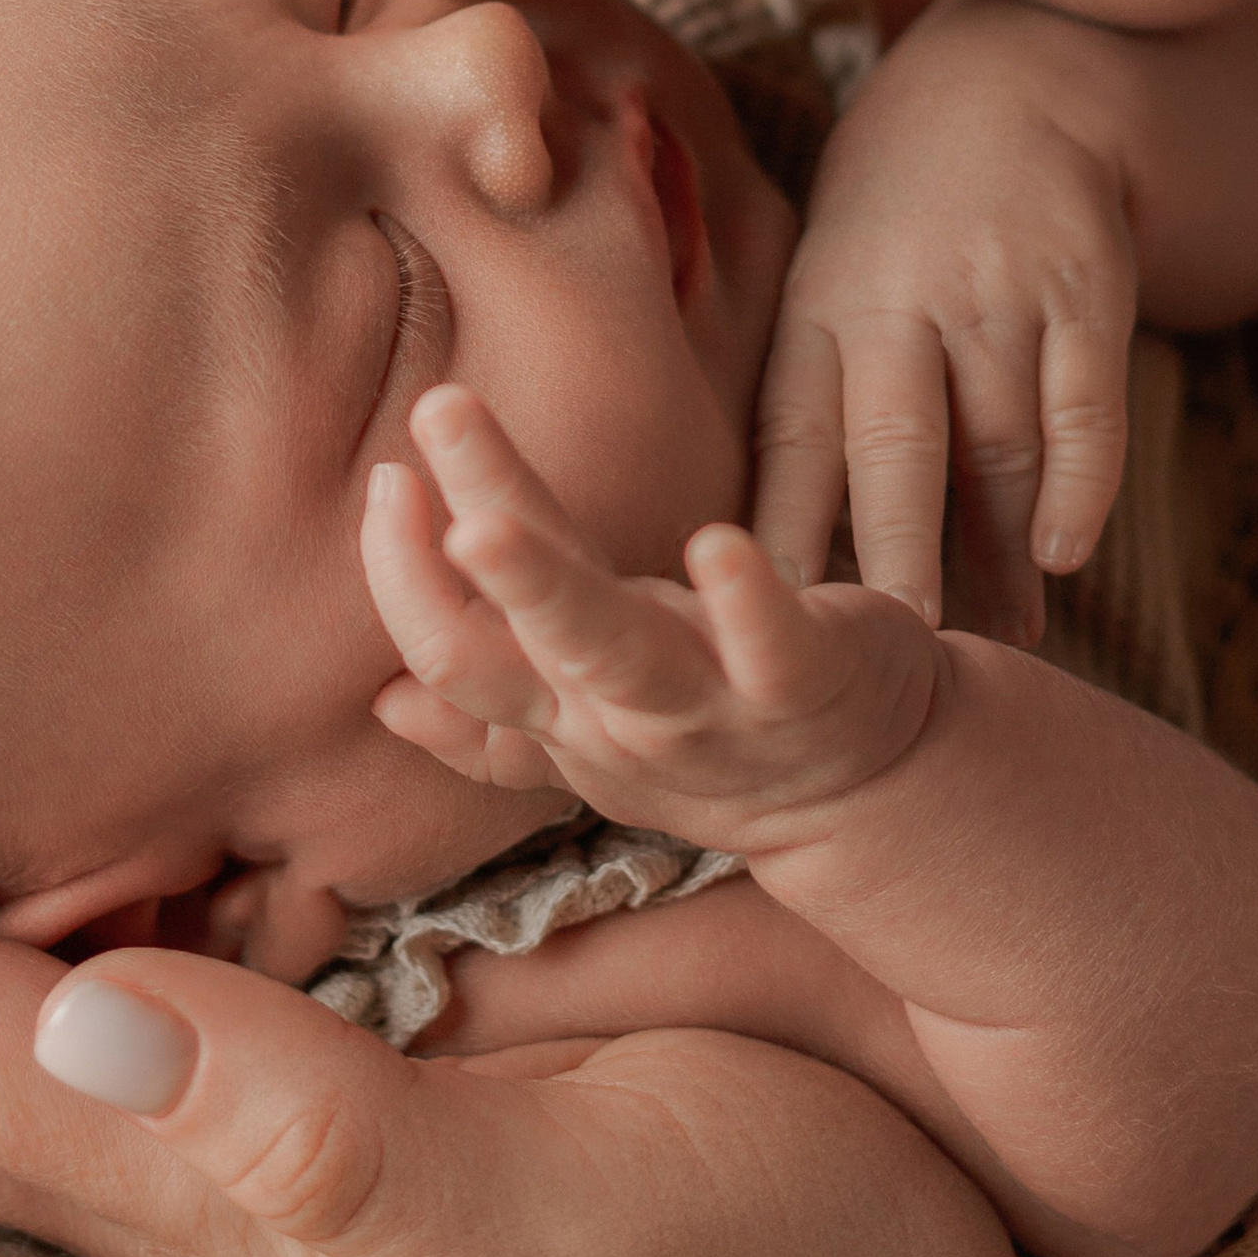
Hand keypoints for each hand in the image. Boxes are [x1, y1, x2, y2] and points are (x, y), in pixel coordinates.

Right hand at [365, 386, 937, 854]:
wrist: (869, 796)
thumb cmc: (711, 737)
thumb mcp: (594, 737)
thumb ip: (493, 714)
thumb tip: (388, 699)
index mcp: (560, 709)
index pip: (452, 651)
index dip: (403, 575)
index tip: (388, 474)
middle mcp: (618, 717)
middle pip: (506, 651)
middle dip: (438, 572)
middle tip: (405, 460)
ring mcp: (711, 705)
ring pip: (610, 652)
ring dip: (544, 589)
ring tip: (485, 524)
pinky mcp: (806, 676)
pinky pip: (768, 645)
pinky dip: (743, 598)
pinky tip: (717, 544)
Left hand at [748, 0, 1139, 639]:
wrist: (1006, 82)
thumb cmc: (891, 229)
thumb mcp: (822, 288)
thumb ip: (810, 408)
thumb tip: (777, 568)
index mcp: (817, 311)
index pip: (789, 440)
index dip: (780, 540)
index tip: (767, 635)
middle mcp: (900, 301)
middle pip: (893, 451)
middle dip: (892, 561)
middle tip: (887, 663)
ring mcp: (998, 294)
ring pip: (997, 447)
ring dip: (998, 556)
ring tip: (997, 640)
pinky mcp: (1086, 289)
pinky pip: (1085, 406)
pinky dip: (1080, 487)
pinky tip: (1064, 557)